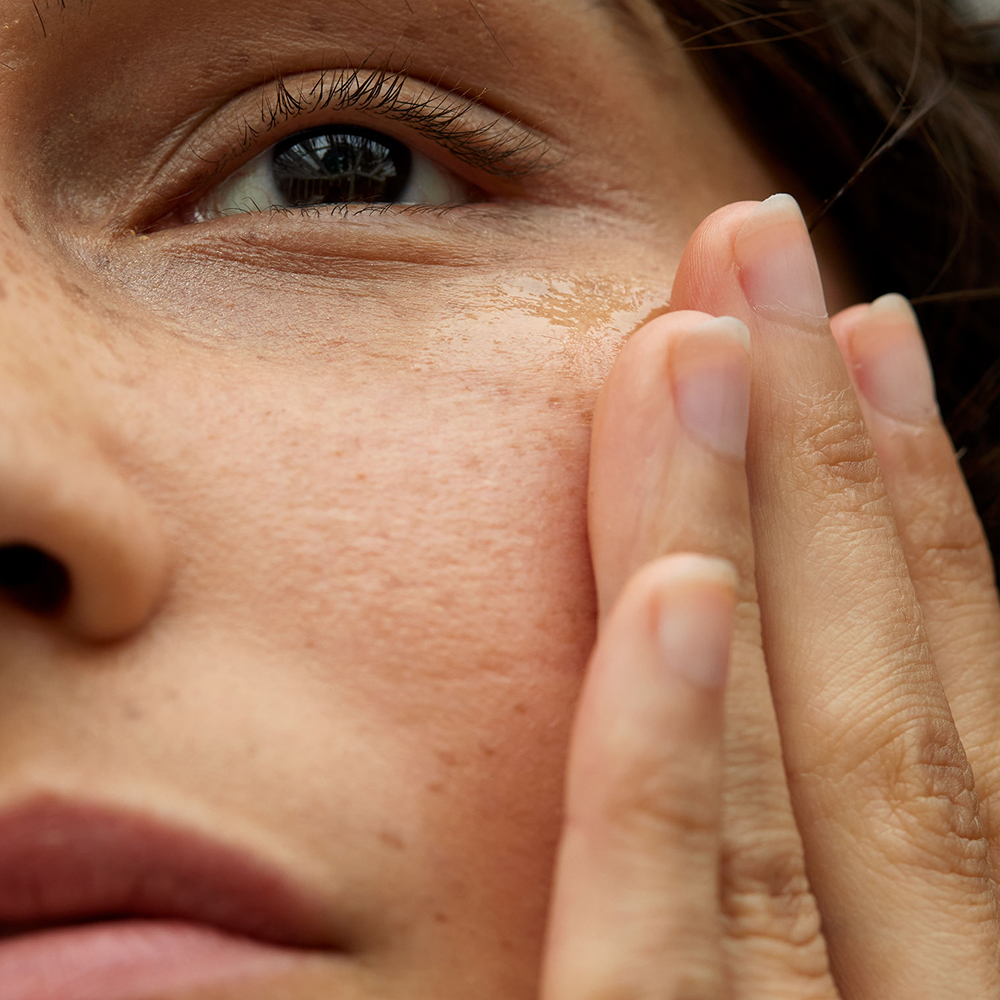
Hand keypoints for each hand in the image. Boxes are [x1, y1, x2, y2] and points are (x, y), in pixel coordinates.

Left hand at [540, 195, 999, 998]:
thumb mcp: (780, 981)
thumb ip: (776, 867)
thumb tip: (744, 617)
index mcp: (938, 975)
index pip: (940, 721)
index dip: (917, 518)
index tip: (863, 341)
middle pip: (877, 715)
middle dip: (827, 463)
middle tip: (765, 256)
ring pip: (787, 790)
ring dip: (755, 539)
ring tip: (710, 338)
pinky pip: (653, 941)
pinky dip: (670, 764)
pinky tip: (675, 590)